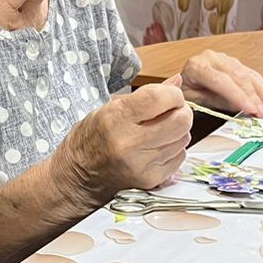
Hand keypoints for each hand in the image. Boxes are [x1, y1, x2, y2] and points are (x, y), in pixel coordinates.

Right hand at [53, 82, 193, 205]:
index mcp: (115, 118)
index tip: (170, 95)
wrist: (78, 178)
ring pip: (184, 138)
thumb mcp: (109, 108)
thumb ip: (146, 95)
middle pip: (181, 121)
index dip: (173, 94)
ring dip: (178, 131)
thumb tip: (177, 82)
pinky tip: (157, 147)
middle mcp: (129, 143)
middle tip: (171, 111)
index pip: (160, 98)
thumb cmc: (91, 138)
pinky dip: (174, 148)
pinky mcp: (151, 180)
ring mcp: (142, 165)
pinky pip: (179, 156)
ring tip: (160, 130)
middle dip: (181, 111)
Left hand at [180, 51, 262, 117]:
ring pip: (248, 75)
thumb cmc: (186, 92)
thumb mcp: (194, 100)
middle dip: (253, 97)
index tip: (251, 110)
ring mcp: (225, 59)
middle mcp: (213, 58)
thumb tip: (240, 108)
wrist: (183, 81)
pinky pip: (252, 75)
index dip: (238, 96)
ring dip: (261, 94)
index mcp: (197, 66)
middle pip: (238, 76)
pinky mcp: (235, 63)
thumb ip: (215, 102)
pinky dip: (262, 89)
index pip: (221, 81)